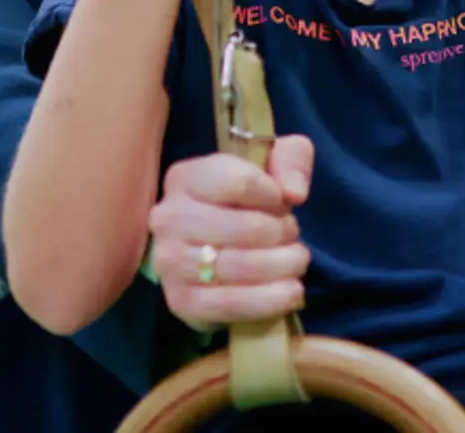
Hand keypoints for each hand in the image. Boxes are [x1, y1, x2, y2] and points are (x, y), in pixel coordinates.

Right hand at [147, 135, 313, 327]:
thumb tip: (293, 194)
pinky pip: (231, 305)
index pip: (242, 182)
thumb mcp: (272, 161)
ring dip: (283, 266)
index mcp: (185, 177)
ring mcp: (169, 262)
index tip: (282, 204)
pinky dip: (270, 301)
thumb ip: (292, 159)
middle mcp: (168, 218)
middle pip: (246, 228)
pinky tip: (291, 292)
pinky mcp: (180, 301)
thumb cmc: (246, 198)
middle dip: (284, 234)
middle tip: (293, 237)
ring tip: (296, 261)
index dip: (275, 196)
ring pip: (241, 266)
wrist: (217, 242)